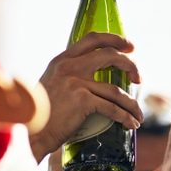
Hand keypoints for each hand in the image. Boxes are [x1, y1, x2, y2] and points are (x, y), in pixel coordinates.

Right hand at [30, 32, 143, 161]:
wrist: (31, 132)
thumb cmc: (43, 114)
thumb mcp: (52, 85)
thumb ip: (70, 77)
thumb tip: (95, 80)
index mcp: (62, 60)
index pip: (92, 39)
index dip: (115, 40)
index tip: (130, 47)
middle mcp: (69, 67)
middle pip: (110, 56)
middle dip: (131, 65)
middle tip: (140, 78)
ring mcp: (75, 82)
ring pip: (116, 89)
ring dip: (132, 104)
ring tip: (138, 115)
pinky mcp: (82, 100)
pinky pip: (113, 108)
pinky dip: (126, 117)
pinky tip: (131, 124)